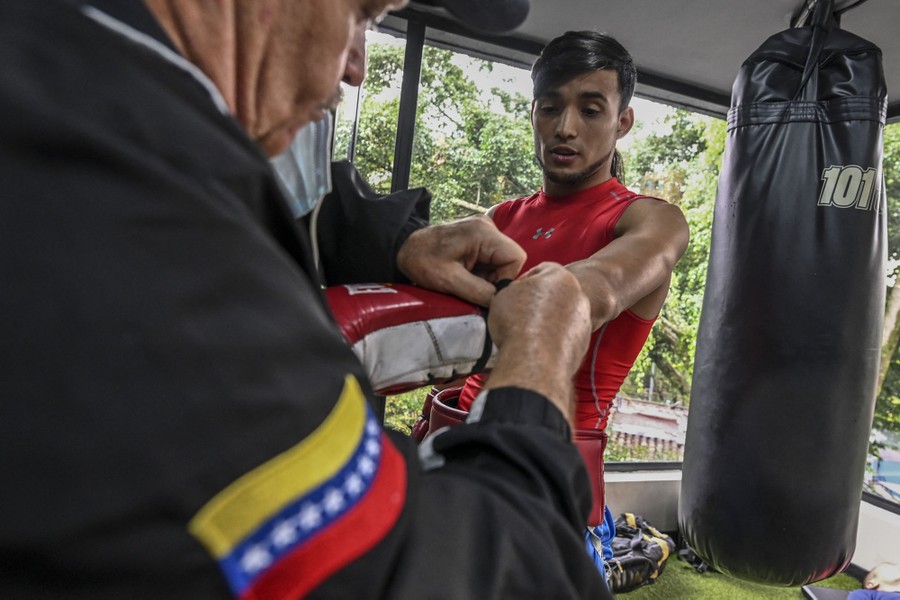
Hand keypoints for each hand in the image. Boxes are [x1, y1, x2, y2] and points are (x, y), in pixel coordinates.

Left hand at [397, 215, 525, 306]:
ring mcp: (484, 231)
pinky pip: (492, 259)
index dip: (506, 278)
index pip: (516, 258)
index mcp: (483, 233)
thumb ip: (480, 292)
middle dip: (496, 279)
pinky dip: (482, 272)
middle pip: (510, 260)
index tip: (486, 291)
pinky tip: (465, 275)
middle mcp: (488, 227)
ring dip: (488, 277)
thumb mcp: (450, 281)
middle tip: (473, 287)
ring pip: (501, 262)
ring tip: (465, 281)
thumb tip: (502, 305)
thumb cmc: (422, 261)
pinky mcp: (479, 238)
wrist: (403, 248)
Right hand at [485, 262, 591, 421]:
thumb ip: (514, 290)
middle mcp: (577, 296)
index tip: (513, 294)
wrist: (534, 361)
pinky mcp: (583, 343)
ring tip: (526, 333)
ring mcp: (582, 321)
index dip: (524, 281)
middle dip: (539, 301)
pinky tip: (537, 346)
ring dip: (548, 321)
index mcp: (560, 276)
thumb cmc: (518, 324)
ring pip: (562, 315)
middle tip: (520, 313)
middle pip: (555, 293)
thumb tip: (515, 295)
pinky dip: (554, 339)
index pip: (542, 270)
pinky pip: (566, 336)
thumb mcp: (503, 295)